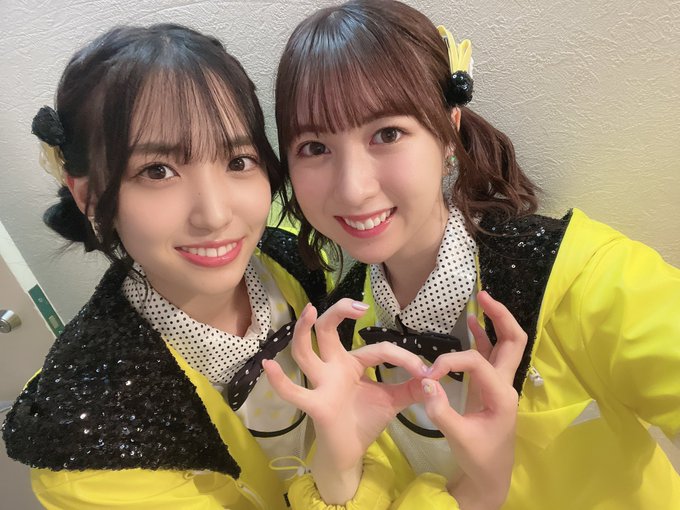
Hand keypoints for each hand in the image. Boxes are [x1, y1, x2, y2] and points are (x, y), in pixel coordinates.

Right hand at [263, 299, 426, 503]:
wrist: (350, 452)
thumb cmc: (364, 421)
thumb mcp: (392, 401)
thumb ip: (411, 388)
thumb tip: (434, 377)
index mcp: (351, 363)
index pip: (377, 348)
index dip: (403, 357)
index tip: (425, 372)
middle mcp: (333, 368)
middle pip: (327, 332)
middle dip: (338, 313)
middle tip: (358, 306)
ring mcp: (321, 384)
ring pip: (305, 353)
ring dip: (304, 332)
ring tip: (310, 311)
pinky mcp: (315, 405)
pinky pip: (294, 394)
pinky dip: (280, 381)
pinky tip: (269, 366)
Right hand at [423, 291, 526, 509]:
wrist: (490, 475)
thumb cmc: (478, 458)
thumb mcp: (458, 438)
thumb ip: (441, 410)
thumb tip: (427, 381)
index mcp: (501, 396)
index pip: (477, 363)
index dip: (450, 361)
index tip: (428, 375)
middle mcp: (504, 384)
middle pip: (513, 341)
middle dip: (501, 317)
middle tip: (483, 296)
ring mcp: (498, 383)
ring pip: (504, 344)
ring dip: (495, 321)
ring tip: (480, 298)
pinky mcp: (488, 386)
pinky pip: (488, 354)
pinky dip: (482, 335)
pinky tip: (471, 321)